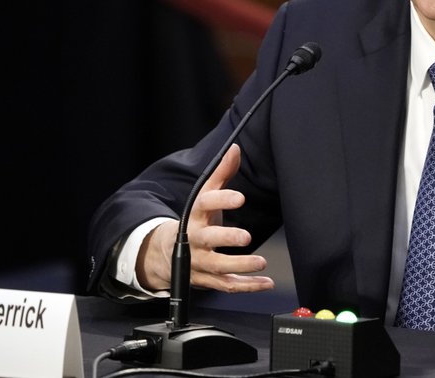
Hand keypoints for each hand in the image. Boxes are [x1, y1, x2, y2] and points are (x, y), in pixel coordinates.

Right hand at [135, 144, 274, 293]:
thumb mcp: (205, 195)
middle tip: (246, 236)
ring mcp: (199, 262)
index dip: (222, 200)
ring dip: (239, 266)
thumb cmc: (196, 219)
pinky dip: (247, 286)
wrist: (167, 252)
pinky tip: (266, 282)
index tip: (240, 197)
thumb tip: (235, 149)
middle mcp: (195, 239)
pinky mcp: (207, 280)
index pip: (205, 204)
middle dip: (226, 238)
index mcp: (195, 214)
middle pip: (207, 239)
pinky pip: (226, 285)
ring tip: (260, 262)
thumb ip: (221, 173)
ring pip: (217, 267)